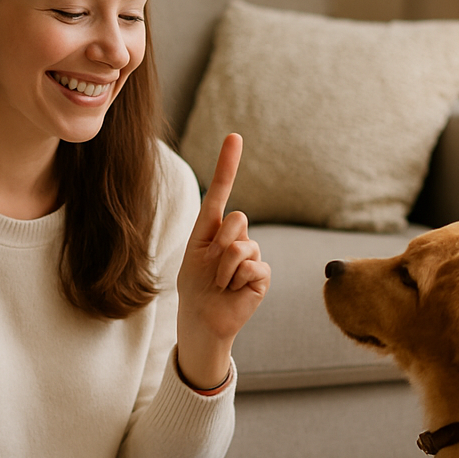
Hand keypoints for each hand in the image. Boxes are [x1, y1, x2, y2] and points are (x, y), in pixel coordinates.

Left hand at [176, 133, 269, 388]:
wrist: (203, 320)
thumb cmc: (195, 288)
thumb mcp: (196, 258)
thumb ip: (216, 238)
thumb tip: (241, 239)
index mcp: (213, 227)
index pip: (221, 190)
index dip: (228, 164)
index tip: (234, 137)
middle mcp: (235, 236)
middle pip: (236, 220)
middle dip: (220, 245)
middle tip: (211, 271)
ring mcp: (251, 255)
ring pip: (242, 247)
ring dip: (224, 270)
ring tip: (220, 285)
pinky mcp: (262, 274)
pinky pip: (254, 267)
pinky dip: (238, 281)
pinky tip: (234, 291)